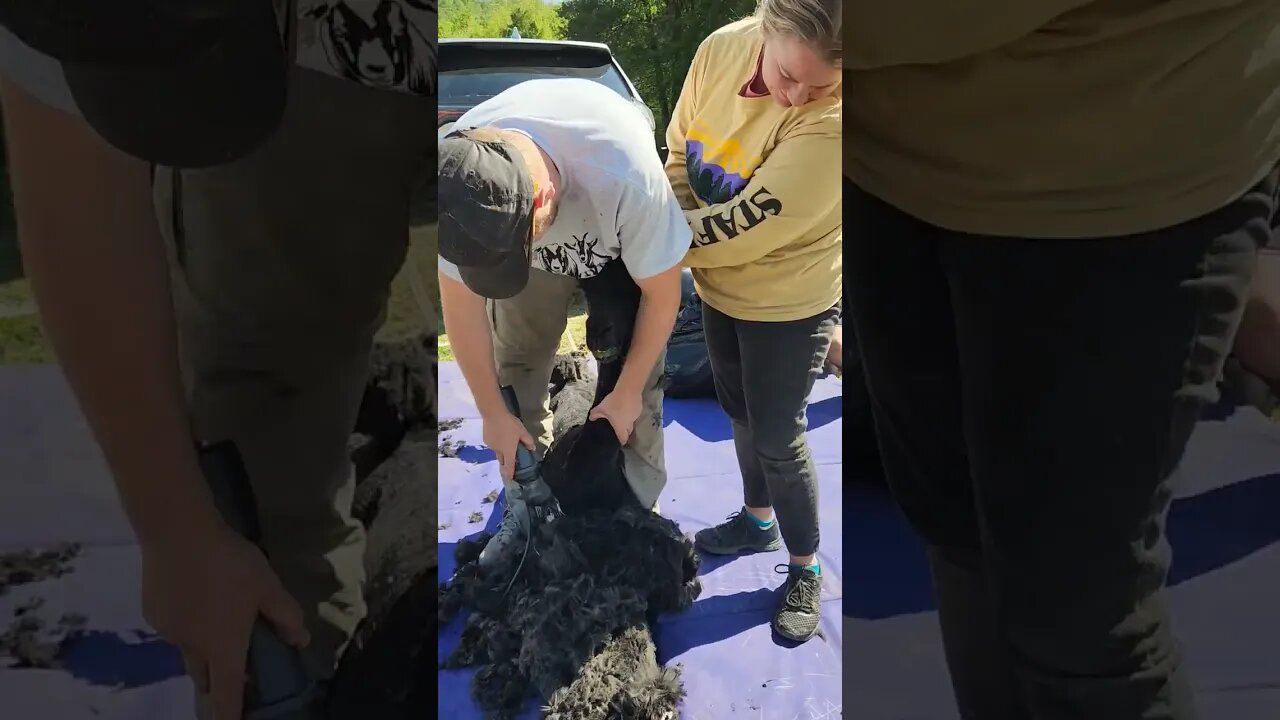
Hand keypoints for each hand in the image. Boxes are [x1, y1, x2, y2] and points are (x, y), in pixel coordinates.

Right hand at [141, 523, 307, 719]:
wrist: (178, 532)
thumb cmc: (230, 563)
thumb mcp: (268, 587)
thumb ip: (285, 616)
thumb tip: (299, 641)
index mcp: (222, 648)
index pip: (226, 696)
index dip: (231, 715)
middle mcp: (191, 648)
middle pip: (204, 676)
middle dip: (218, 678)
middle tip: (237, 661)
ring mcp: (167, 632)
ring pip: (187, 651)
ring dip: (202, 648)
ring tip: (218, 617)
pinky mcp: (152, 613)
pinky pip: (173, 628)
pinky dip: (187, 623)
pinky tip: (196, 595)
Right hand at [483, 411, 535, 481]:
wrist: (493, 414)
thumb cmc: (509, 423)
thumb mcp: (522, 431)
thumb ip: (528, 441)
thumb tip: (532, 448)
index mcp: (508, 451)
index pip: (509, 466)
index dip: (510, 474)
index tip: (510, 479)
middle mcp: (498, 451)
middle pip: (503, 460)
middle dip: (507, 460)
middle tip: (512, 454)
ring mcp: (491, 446)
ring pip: (497, 452)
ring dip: (502, 449)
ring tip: (506, 439)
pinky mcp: (486, 440)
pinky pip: (493, 445)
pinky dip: (496, 443)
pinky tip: (499, 434)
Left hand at [589, 389, 642, 443]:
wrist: (628, 391)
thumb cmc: (614, 403)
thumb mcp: (601, 408)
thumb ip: (595, 414)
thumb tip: (591, 418)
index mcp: (621, 427)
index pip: (623, 438)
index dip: (622, 441)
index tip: (620, 441)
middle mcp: (629, 424)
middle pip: (629, 431)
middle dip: (625, 431)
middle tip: (619, 428)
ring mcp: (635, 416)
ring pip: (632, 422)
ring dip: (628, 421)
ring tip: (622, 415)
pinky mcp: (639, 409)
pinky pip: (634, 413)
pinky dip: (630, 412)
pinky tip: (626, 406)